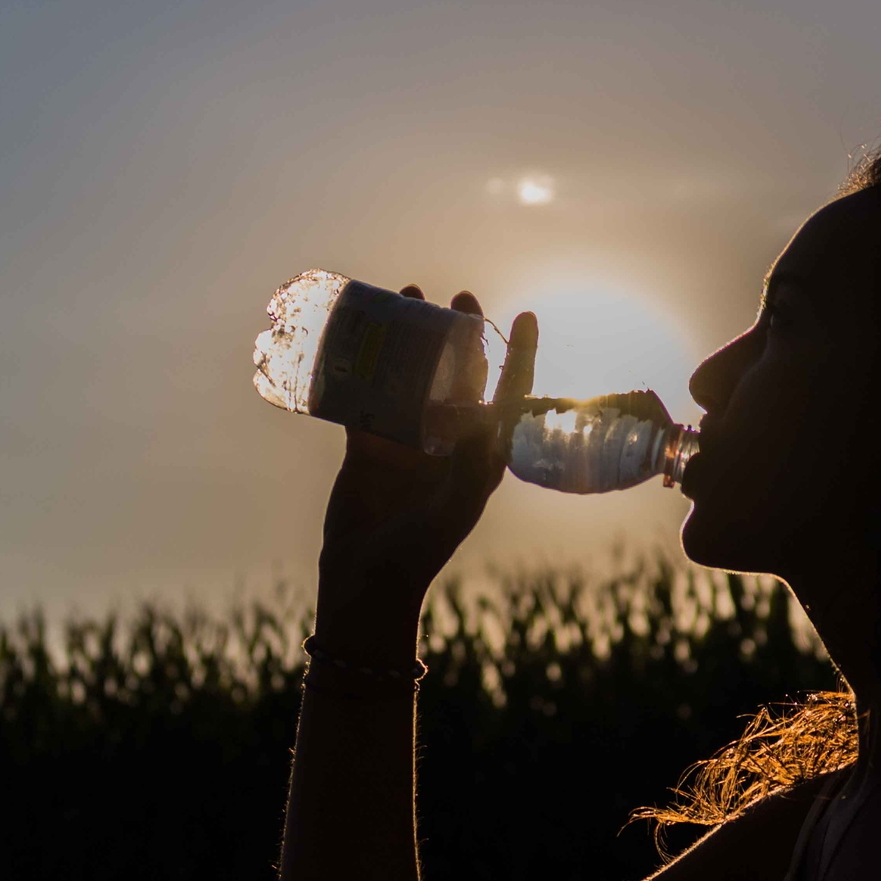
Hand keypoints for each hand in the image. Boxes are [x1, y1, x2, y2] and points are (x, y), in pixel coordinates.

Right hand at [314, 287, 536, 657]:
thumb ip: (470, 469)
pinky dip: (362, 369)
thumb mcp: (452, 513)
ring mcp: (407, 441)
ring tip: (406, 299)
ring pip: (412, 377)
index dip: (520, 356)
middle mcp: (447, 443)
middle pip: (459, 375)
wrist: (365, 585)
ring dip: (410, 341)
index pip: (508, 396)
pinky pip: (367, 397)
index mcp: (479, 457)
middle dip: (460, 334)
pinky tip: (353, 338)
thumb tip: (486, 418)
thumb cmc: (418, 555)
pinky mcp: (368, 446)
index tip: (526, 316)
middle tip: (456, 296)